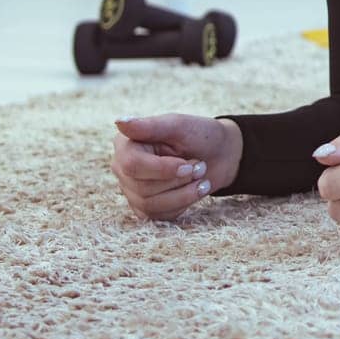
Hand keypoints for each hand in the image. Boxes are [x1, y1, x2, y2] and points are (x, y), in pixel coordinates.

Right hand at [111, 114, 240, 221]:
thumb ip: (150, 125)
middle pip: (142, 188)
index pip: (132, 165)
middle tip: (200, 166)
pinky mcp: (145, 207)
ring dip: (184, 194)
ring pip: (150, 205)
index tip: (189, 165)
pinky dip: (183, 204)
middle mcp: (123, 168)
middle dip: (179, 180)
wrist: (220, 154)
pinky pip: (159, 216)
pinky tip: (195, 190)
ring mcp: (132, 189)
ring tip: (202, 178)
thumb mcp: (180, 126)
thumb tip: (119, 122)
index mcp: (126, 144)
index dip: (163, 169)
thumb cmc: (199, 135)